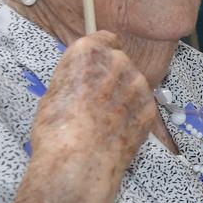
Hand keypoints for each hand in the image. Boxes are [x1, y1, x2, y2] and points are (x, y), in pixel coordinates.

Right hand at [29, 31, 156, 180]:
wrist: (78, 164)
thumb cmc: (57, 132)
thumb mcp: (53, 93)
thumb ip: (74, 77)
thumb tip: (80, 80)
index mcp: (89, 51)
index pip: (104, 38)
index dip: (100, 53)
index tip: (98, 64)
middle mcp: (117, 61)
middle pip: (120, 61)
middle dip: (112, 76)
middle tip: (97, 101)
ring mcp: (137, 85)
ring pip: (133, 83)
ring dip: (124, 96)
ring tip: (105, 121)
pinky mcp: (149, 108)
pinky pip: (142, 105)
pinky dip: (133, 115)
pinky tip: (117, 131)